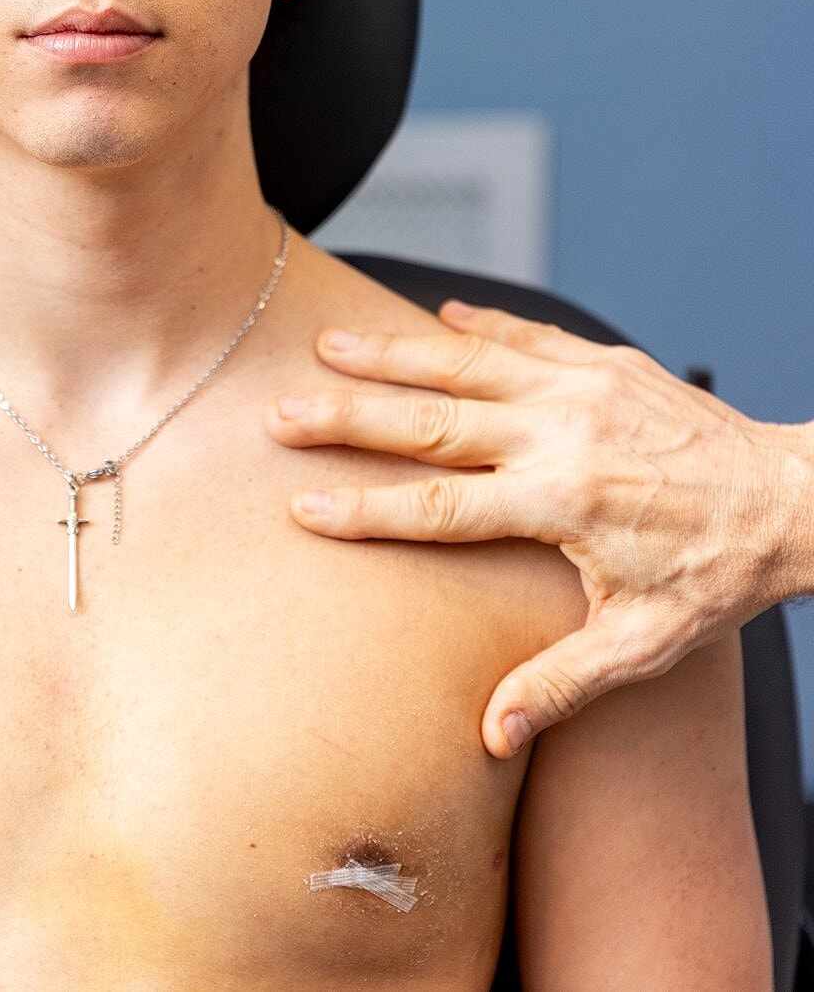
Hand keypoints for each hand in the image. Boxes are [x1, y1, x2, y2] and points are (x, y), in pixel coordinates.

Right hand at [266, 302, 813, 757]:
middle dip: (351, 416)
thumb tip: (490, 734)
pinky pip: (529, 334)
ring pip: (469, 362)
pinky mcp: (607, 362)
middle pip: (434, 422)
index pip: (440, 506)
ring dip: (395, 352)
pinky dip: (480, 322)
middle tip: (284, 409)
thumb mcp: (645, 642)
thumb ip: (561, 681)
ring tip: (332, 341)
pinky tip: (438, 313)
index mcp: (564, 502)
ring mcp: (584, 389)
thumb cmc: (718, 575)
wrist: (795, 499)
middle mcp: (563, 434)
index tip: (303, 505)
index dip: (365, 509)